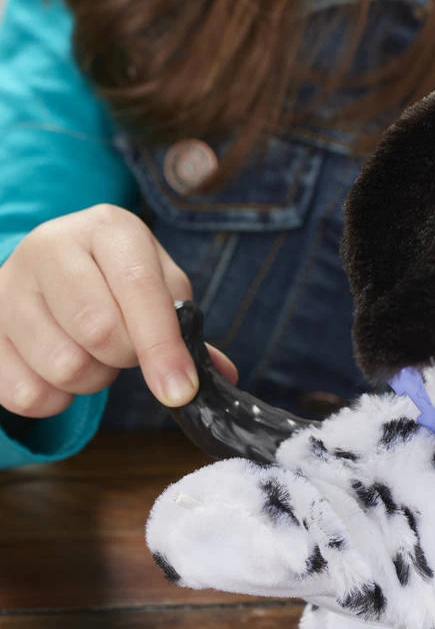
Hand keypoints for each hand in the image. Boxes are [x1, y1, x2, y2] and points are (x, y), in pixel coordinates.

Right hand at [0, 204, 234, 417]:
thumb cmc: (121, 285)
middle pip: (98, 331)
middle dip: (125, 359)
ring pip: (63, 366)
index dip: (163, 347)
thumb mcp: (162, 291)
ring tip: (92, 356)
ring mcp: (9, 284)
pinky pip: (25, 392)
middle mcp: (52, 244)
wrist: (56, 270)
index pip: (139, 289)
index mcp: (109, 229)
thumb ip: (189, 333)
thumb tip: (220, 376)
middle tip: (124, 351)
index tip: (181, 391)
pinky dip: (55, 400)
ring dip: (92, 380)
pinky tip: (59, 374)